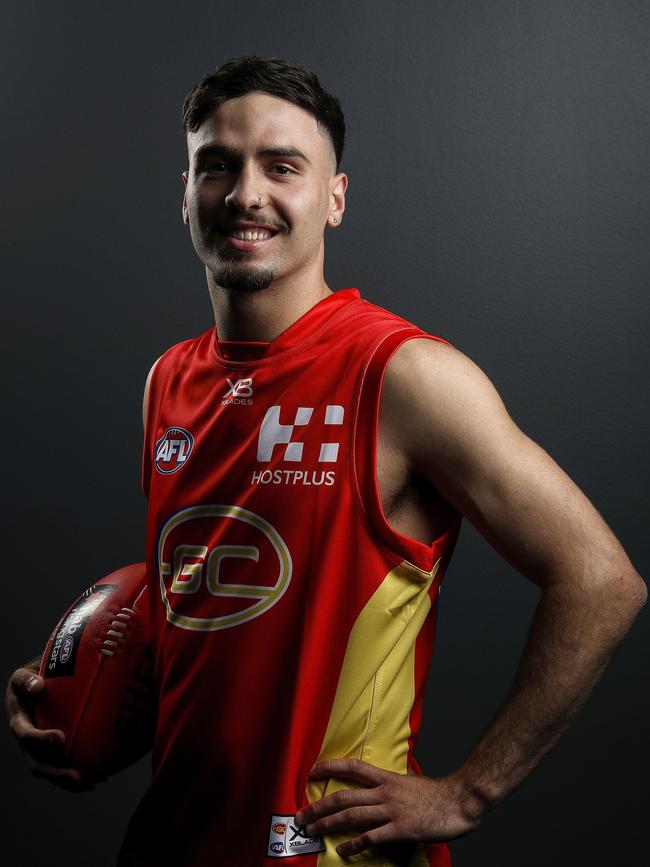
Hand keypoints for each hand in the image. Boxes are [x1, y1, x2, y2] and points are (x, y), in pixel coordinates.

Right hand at [5, 657, 94, 791]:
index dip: (41, 739)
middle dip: (57, 774)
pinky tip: (102, 776)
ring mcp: (39, 749)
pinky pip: (64, 765)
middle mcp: (27, 742)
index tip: (61, 738)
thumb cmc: (30, 680)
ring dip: (70, 781)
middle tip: (78, 777)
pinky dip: (80, 774)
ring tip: (94, 782)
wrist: (33, 687)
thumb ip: (27, 680)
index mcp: (19, 723)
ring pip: (53, 770)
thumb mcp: (22, 677)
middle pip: (38, 764)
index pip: (26, 735)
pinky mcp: (51, 751)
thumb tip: (38, 686)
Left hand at [295, 758, 479, 860]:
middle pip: (344, 797)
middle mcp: (385, 792)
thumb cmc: (436, 794)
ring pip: (351, 816)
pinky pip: (371, 838)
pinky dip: (354, 845)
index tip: (312, 772)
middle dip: (319, 806)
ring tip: (312, 831)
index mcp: (387, 778)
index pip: (353, 767)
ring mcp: (391, 810)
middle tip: (301, 815)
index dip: (331, 767)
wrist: (459, 800)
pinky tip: (343, 851)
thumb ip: (391, 786)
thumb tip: (377, 788)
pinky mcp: (400, 829)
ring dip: (328, 824)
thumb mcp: (409, 782)